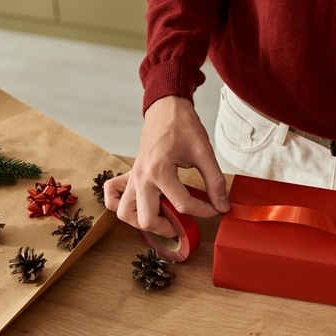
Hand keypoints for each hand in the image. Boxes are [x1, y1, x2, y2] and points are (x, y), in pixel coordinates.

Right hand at [103, 95, 229, 236]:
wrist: (166, 108)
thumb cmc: (183, 126)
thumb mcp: (204, 152)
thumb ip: (214, 181)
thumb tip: (222, 205)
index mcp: (160, 171)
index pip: (183, 204)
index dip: (204, 211)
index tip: (215, 209)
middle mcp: (141, 177)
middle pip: (147, 219)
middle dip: (169, 227)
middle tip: (184, 223)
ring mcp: (132, 177)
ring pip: (124, 213)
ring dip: (142, 222)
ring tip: (163, 218)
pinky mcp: (129, 175)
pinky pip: (112, 196)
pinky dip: (121, 205)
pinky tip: (140, 206)